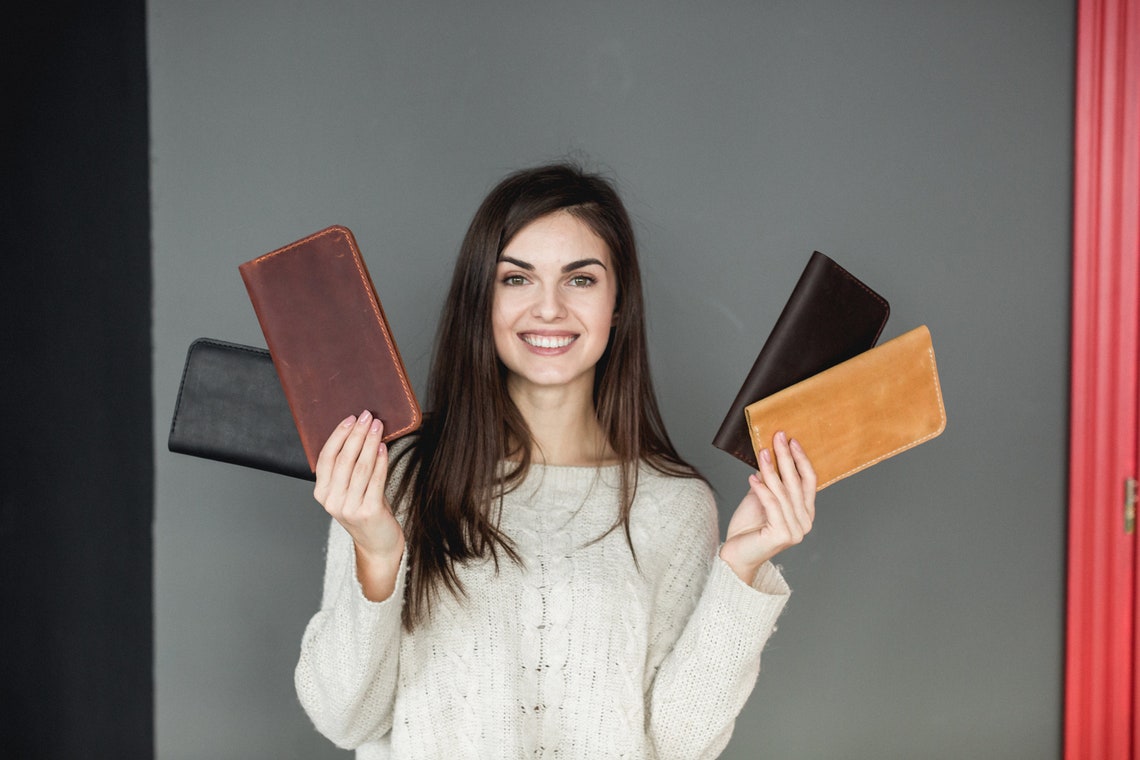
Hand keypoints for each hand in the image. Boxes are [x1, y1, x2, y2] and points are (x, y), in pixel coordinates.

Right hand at [313, 410, 403, 599]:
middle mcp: (331, 501)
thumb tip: (358, 432)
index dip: (338, 436)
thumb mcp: (349, 489)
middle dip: (356, 434)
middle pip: (343, 459)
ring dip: (370, 443)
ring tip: (378, 426)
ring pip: (360, 467)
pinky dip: (380, 461)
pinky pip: (375, 479)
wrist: (378, 543)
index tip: (350, 419)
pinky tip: (384, 447)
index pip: (326, 458)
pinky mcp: (367, 511)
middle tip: (367, 416)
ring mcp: (348, 508)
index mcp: (322, 493)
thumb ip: (348, 468)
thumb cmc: (365, 510)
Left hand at [719, 431, 815, 583]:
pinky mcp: (782, 535)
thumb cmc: (747, 529)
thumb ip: (769, 482)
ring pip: (783, 492)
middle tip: (779, 437)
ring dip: (772, 469)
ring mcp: (795, 531)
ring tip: (763, 453)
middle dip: (787, 457)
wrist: (735, 555)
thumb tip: (769, 458)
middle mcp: (804, 522)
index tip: (791, 440)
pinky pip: (772, 504)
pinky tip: (752, 477)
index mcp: (804, 513)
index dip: (801, 459)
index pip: (809, 481)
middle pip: (797, 483)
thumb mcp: (760, 499)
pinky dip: (762, 489)